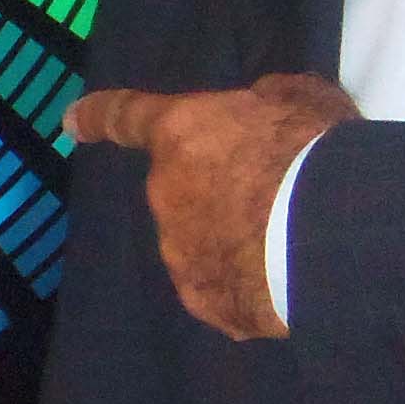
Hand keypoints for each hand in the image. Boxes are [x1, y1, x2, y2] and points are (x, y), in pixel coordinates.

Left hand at [65, 76, 358, 339]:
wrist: (332, 233)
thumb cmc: (313, 152)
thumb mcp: (298, 99)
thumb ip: (265, 100)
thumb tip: (257, 108)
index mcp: (180, 135)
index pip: (126, 117)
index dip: (98, 116)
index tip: (72, 121)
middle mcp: (166, 196)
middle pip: (184, 192)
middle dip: (219, 194)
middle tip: (276, 198)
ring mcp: (181, 256)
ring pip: (203, 246)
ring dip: (234, 243)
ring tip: (290, 245)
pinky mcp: (208, 304)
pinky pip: (226, 292)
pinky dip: (249, 288)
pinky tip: (287, 282)